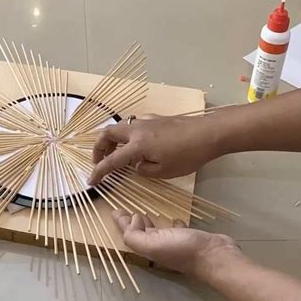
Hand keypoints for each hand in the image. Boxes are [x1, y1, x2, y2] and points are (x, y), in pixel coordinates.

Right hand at [89, 114, 218, 184]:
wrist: (209, 133)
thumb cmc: (188, 155)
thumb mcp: (165, 171)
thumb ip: (144, 170)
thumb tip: (136, 165)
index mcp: (137, 146)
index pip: (111, 160)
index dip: (98, 172)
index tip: (91, 181)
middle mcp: (137, 130)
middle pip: (107, 134)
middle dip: (99, 148)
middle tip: (99, 161)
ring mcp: (146, 121)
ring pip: (120, 127)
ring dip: (112, 140)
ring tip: (116, 153)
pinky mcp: (156, 118)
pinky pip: (134, 124)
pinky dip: (127, 134)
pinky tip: (137, 142)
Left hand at [113, 209, 238, 277]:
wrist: (215, 256)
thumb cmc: (182, 250)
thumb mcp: (151, 244)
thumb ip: (135, 236)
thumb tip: (134, 219)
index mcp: (148, 248)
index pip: (129, 234)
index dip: (121, 223)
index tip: (115, 210)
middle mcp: (159, 246)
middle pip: (140, 233)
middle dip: (132, 222)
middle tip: (126, 209)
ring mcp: (175, 243)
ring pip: (157, 231)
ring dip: (149, 223)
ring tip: (144, 214)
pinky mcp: (189, 238)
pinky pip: (177, 229)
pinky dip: (173, 224)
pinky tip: (174, 218)